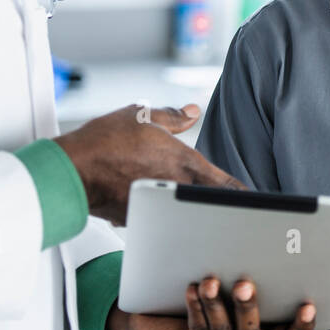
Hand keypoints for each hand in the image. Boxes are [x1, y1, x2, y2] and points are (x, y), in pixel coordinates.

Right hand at [53, 103, 246, 225]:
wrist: (72, 170)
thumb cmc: (104, 142)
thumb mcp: (142, 116)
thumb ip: (172, 116)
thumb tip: (192, 110)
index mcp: (184, 162)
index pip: (226, 184)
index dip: (244, 194)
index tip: (257, 201)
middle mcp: (176, 186)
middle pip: (209, 201)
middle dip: (218, 203)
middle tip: (231, 208)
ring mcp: (159, 207)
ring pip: (183, 210)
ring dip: (188, 208)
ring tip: (189, 205)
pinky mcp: (139, 218)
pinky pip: (158, 216)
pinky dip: (160, 212)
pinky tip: (151, 203)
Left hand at [108, 276, 315, 329]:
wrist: (164, 321)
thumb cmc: (207, 299)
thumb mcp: (231, 293)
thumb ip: (248, 281)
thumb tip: (256, 245)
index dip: (301, 325)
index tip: (308, 305)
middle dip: (248, 306)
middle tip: (244, 284)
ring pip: (222, 329)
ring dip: (216, 303)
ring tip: (210, 281)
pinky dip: (196, 308)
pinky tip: (192, 289)